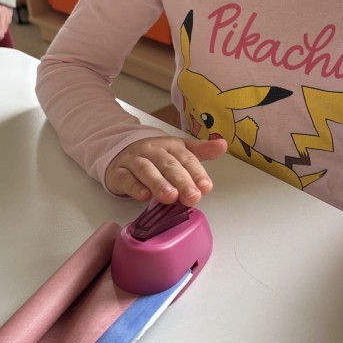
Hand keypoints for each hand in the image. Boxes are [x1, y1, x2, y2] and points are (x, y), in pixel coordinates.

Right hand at [107, 135, 227, 204]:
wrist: (122, 153)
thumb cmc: (156, 156)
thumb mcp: (180, 151)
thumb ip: (202, 151)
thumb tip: (223, 145)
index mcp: (171, 145)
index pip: (186, 158)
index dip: (196, 172)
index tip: (205, 187)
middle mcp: (152, 150)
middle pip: (168, 164)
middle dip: (181, 181)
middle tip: (192, 197)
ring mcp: (134, 160)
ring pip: (146, 170)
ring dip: (159, 183)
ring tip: (170, 197)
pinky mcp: (119, 172)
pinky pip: (126, 178)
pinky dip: (135, 187)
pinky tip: (144, 196)